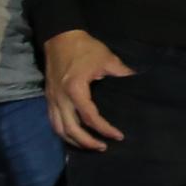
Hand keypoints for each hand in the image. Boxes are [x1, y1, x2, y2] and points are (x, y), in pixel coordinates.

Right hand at [43, 29, 131, 149]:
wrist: (60, 37)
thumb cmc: (84, 48)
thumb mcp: (107, 59)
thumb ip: (122, 74)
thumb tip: (137, 85)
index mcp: (75, 89)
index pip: (90, 117)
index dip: (105, 129)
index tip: (118, 136)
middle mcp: (60, 98)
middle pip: (71, 129)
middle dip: (87, 142)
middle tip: (103, 147)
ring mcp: (52, 99)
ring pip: (58, 129)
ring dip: (74, 140)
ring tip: (90, 145)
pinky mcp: (49, 98)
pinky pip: (53, 121)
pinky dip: (64, 132)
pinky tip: (75, 136)